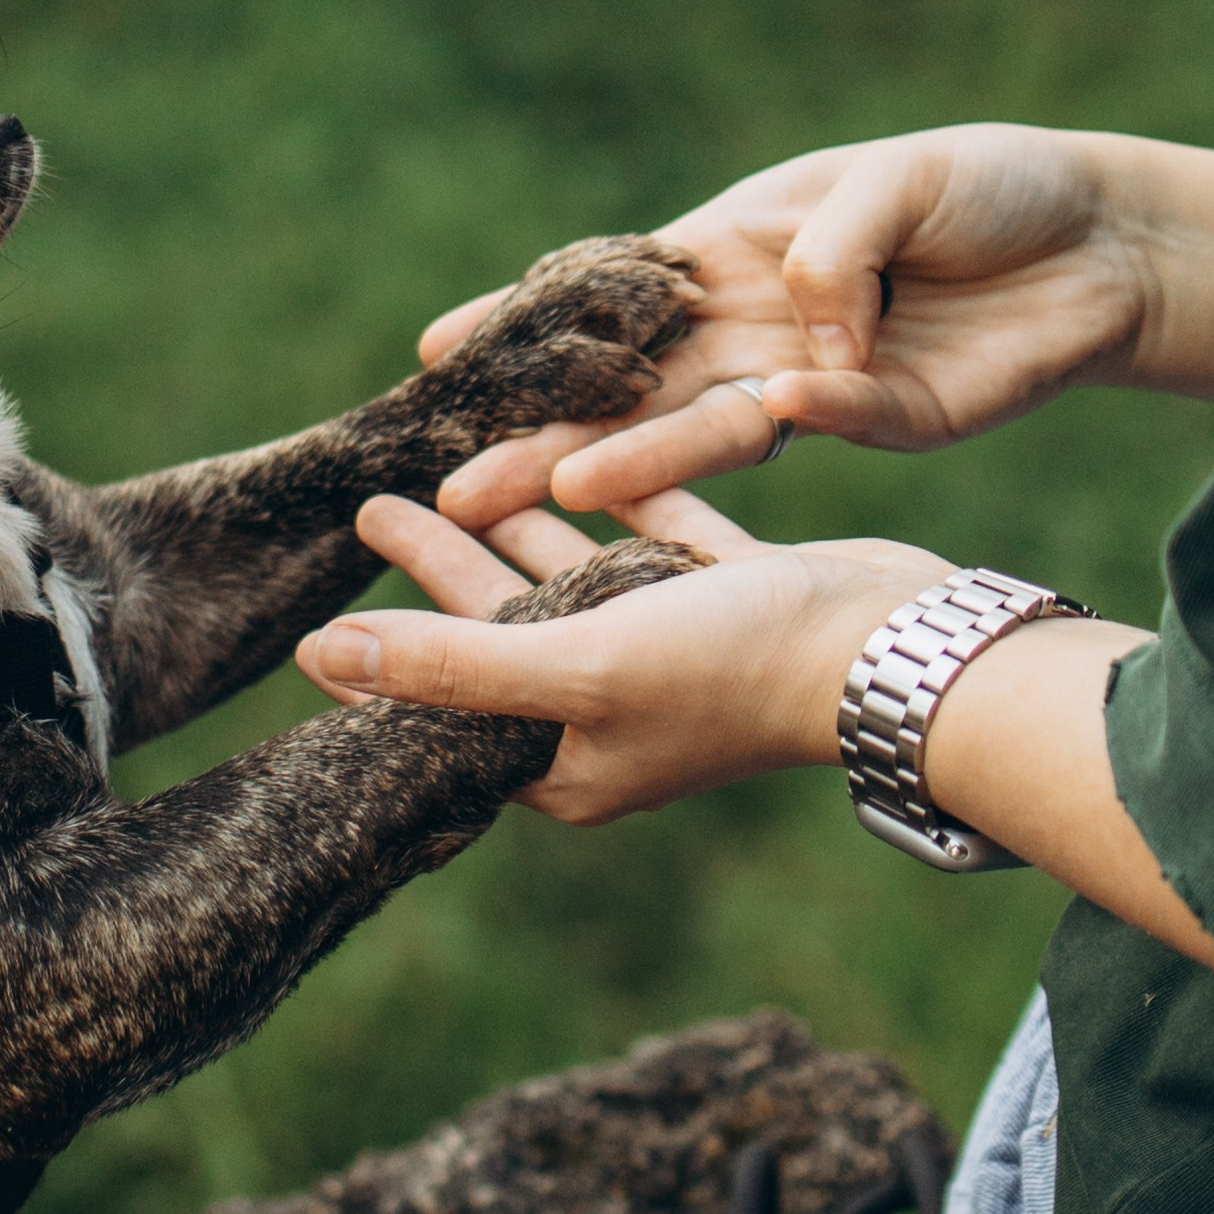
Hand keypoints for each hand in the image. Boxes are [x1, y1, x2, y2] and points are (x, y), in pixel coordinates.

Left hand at [293, 492, 952, 824]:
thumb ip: (449, 661)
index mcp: (569, 756)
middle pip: (501, 628)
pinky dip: (613, 503)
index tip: (324, 609)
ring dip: (515, 525)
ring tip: (448, 472)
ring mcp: (674, 652)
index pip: (449, 708)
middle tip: (374, 507)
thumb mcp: (573, 665)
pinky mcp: (726, 595)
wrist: (893, 644)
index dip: (392, 656)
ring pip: (573, 577)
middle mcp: (616, 711)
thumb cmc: (732, 668)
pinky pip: (650, 540)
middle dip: (440, 568)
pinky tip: (576, 458)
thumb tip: (320, 654)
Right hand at [426, 125, 1213, 527]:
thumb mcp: (893, 180)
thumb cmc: (983, 186)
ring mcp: (814, 384)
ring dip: (632, 464)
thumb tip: (793, 336)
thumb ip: (829, 249)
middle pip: (633, 390)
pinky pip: (836, 421)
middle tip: (456, 489)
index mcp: (730, 254)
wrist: (1102, 239)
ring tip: (553, 494)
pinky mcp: (889, 421)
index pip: (609, 296)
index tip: (436, 353)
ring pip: (705, 431)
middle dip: (544, 435)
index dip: (525, 324)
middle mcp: (754, 328)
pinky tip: (779, 399)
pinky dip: (810, 410)